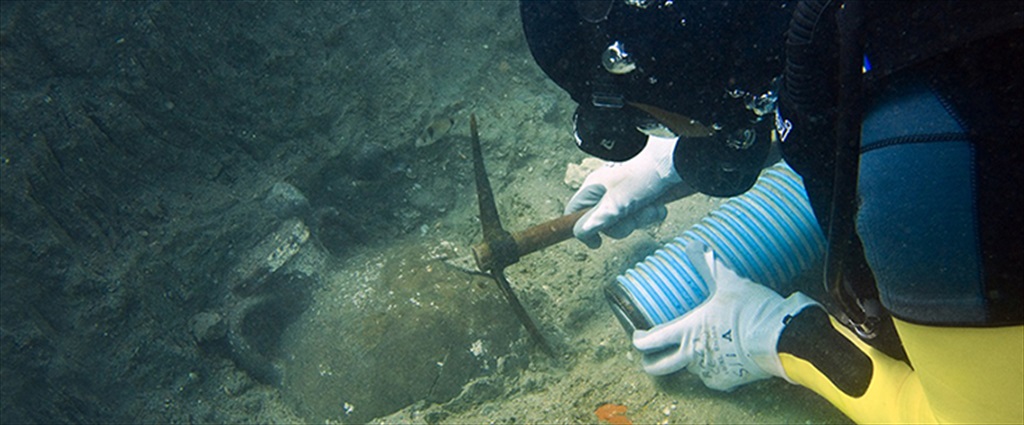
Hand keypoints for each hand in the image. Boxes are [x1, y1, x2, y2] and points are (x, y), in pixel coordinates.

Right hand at [565, 135, 689, 247]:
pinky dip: (651, 213)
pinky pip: (641, 214)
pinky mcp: (641, 194)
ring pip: (626, 220)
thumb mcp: (616, 202)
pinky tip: (659, 205)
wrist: (675, 160)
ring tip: (651, 206)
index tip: (598, 242)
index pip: (574, 212)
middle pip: (604, 222)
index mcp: (593, 188)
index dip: (582, 230)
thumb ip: (596, 220)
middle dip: (624, 224)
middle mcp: (606, 190)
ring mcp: (624, 192)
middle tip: (633, 214)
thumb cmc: (642, 176)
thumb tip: (579, 232)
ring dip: (641, 218)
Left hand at [632, 241, 818, 390]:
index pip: (653, 340)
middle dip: (651, 363)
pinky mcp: (728, 381)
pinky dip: (713, 372)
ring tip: (692, 354)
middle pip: (660, 367)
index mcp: (688, 330)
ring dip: (687, 364)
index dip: (640, 340)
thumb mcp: (728, 282)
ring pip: (690, 371)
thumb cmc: (750, 309)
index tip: (637, 337)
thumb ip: (709, 263)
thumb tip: (695, 243)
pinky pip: (714, 379)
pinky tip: (717, 363)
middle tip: (649, 359)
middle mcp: (693, 355)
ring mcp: (710, 370)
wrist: (779, 338)